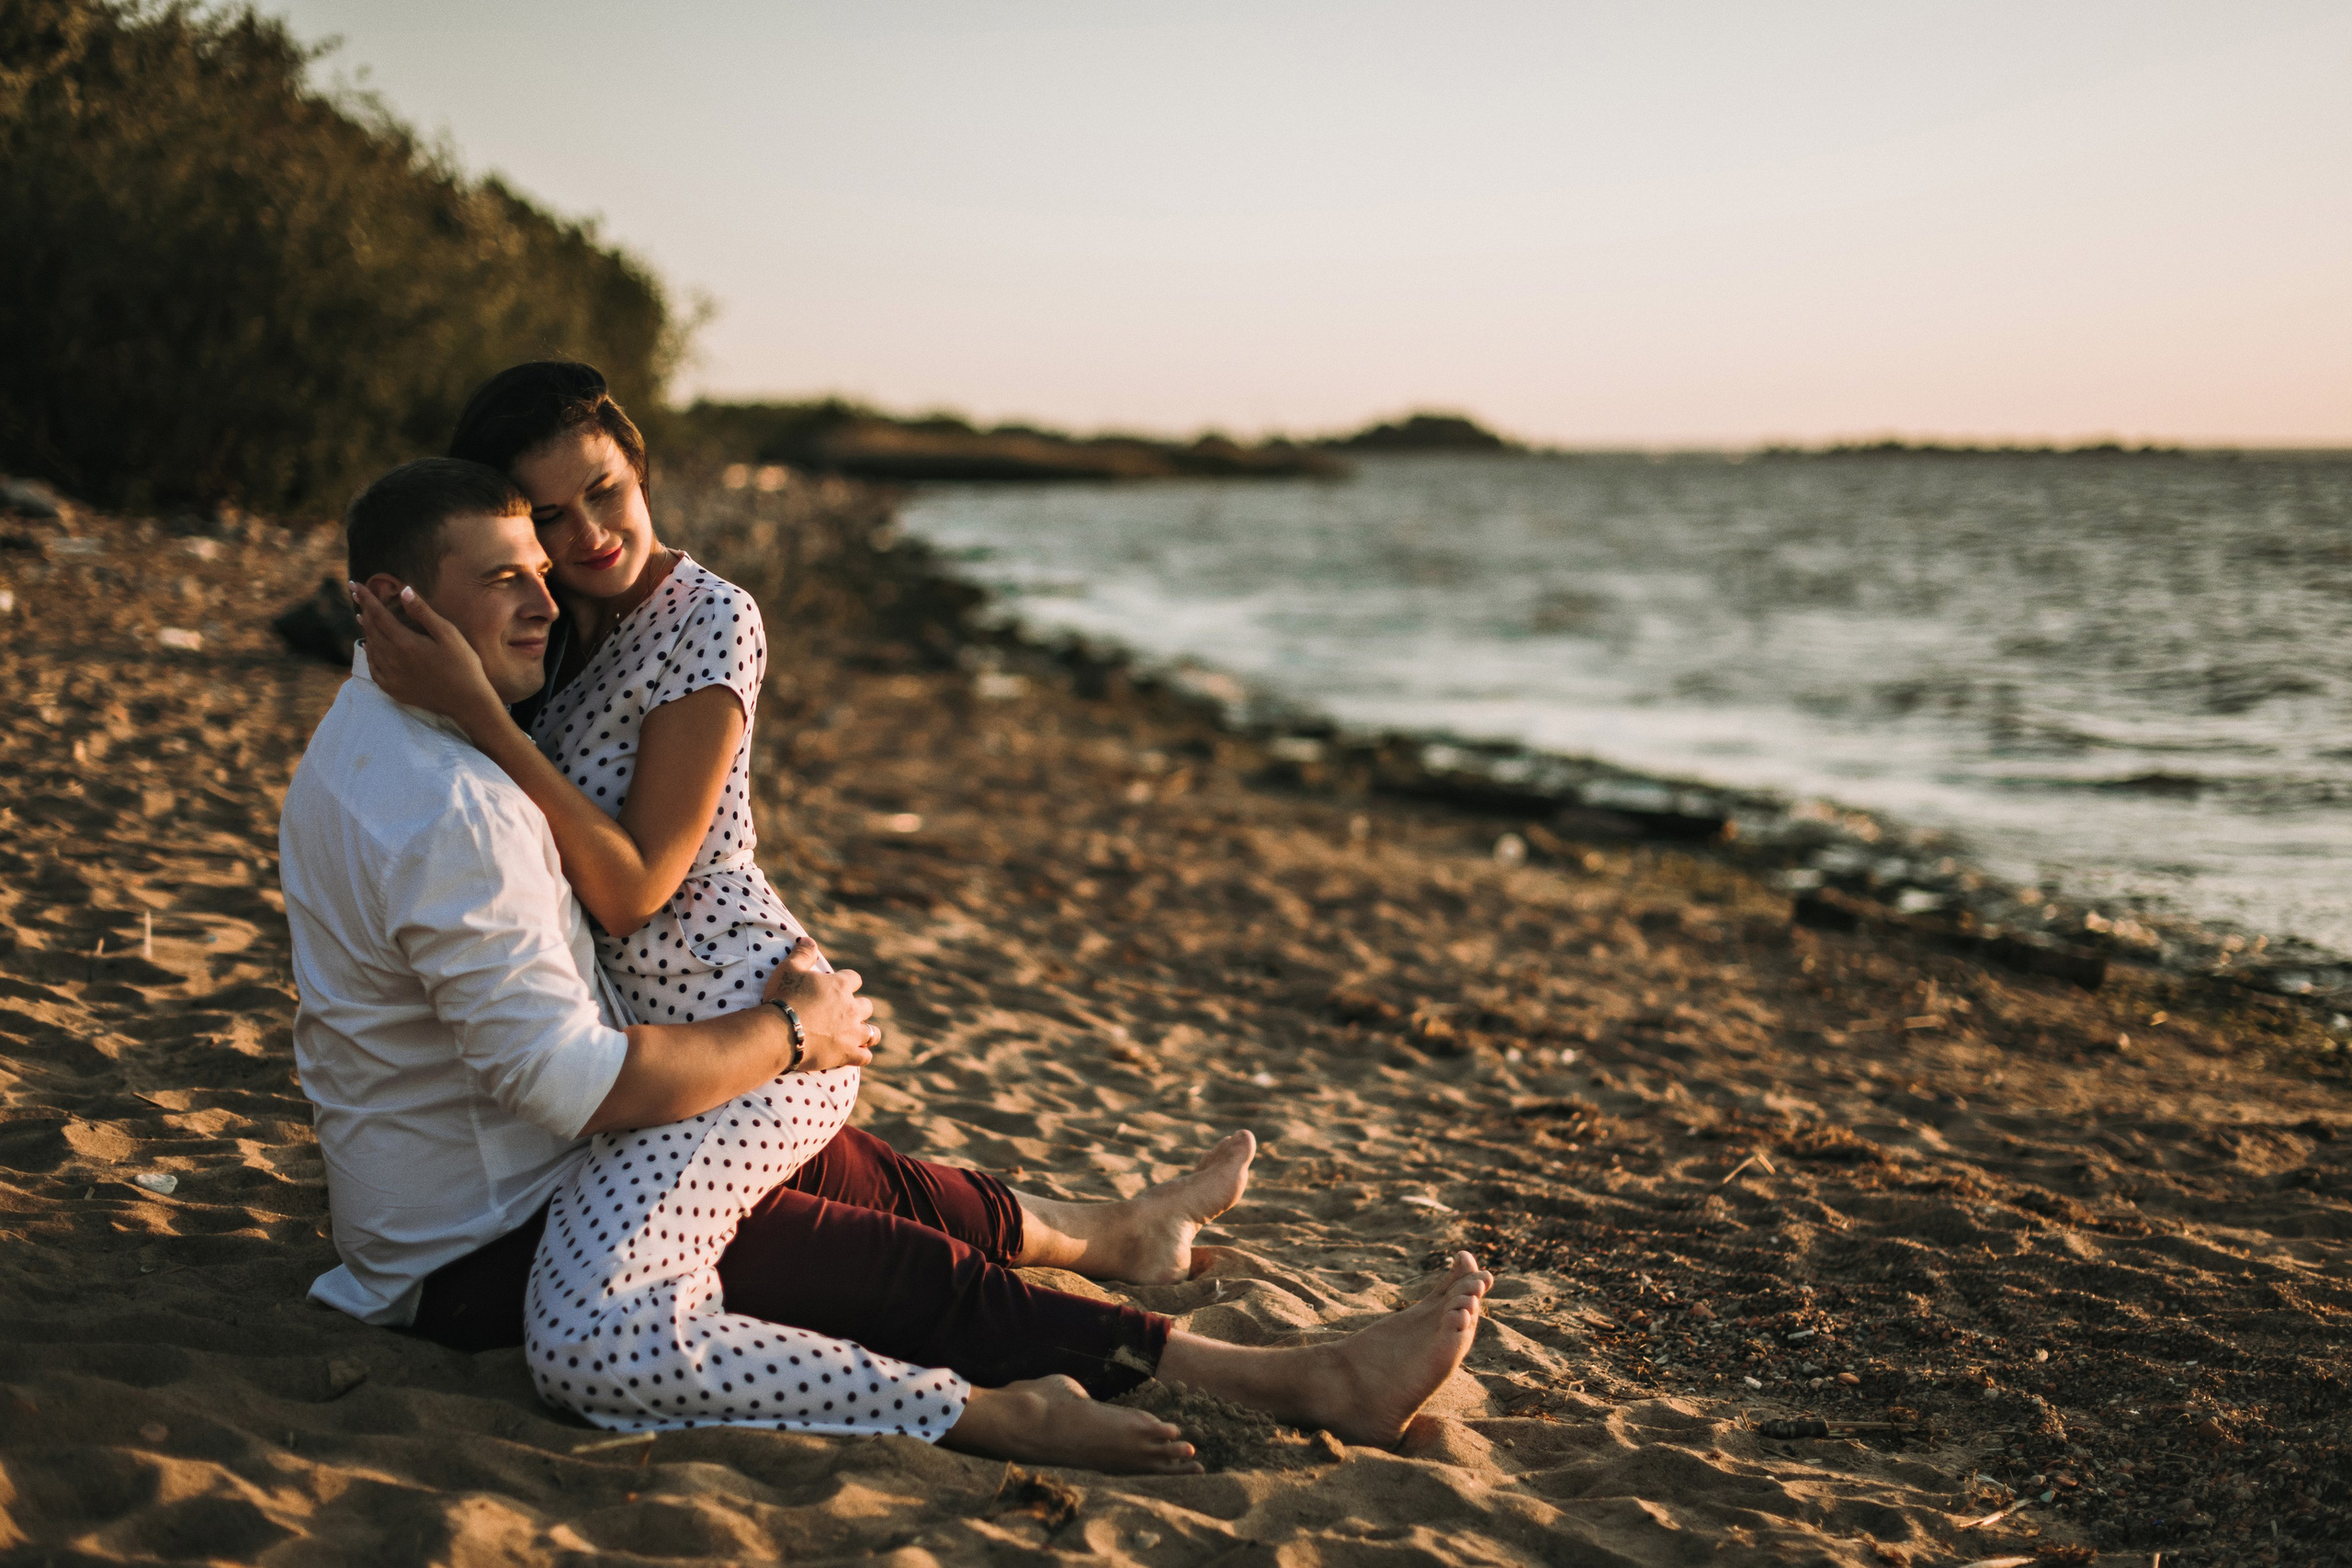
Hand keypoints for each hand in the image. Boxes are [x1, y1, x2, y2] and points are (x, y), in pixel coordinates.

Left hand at [351, 579, 507, 734]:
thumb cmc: (463, 664)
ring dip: (366, 631)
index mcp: (406, 643)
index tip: (355, 585)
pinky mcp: (393, 690)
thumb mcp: (448, 633)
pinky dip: (370, 654)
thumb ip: (423, 612)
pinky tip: (371, 647)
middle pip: (372, 630)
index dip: (366, 599)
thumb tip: (404, 590)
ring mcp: (391, 677)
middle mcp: (393, 660)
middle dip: (364, 611)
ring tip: (362, 617)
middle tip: (357, 596)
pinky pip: (374, 668)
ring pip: (371, 648)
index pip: (378, 615)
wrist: (467, 701)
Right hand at [764, 938, 876, 1070]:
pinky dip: (861, 1056)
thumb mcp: (788, 969)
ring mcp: (852, 1032)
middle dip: (858, 1008)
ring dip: (867, 1033)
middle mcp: (852, 1008)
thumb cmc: (783, 998)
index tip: (837, 988)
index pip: (854, 979)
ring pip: (872, 1033)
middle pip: (867, 1006)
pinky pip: (865, 1057)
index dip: (847, 983)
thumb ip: (802, 953)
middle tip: (844, 1013)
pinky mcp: (847, 1053)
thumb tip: (809, 940)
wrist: (780, 1032)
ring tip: (860, 1035)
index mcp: (841, 986)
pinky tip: (856, 1055)